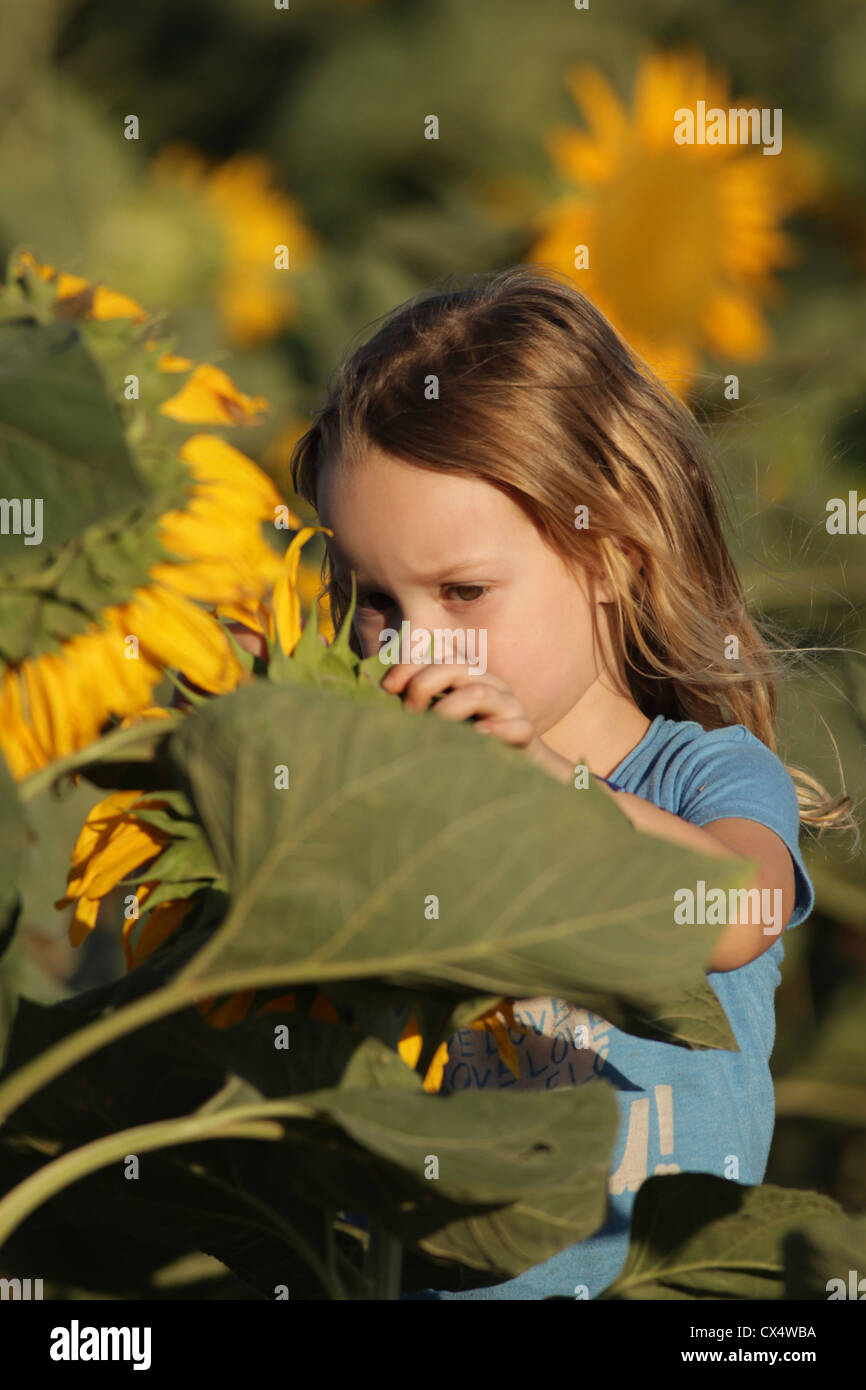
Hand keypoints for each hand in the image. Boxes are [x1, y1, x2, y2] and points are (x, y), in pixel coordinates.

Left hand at [380, 661, 558, 775]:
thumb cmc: (473, 748)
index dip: (410, 667)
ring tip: (435, 727)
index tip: (388, 688)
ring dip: (448, 708)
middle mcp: (491, 688)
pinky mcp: (526, 736)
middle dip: (425, 684)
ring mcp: (511, 710)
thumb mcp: (443, 723)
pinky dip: (495, 732)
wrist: (524, 773)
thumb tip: (378, 701)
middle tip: (410, 713)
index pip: (439, 657)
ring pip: (479, 692)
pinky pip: (517, 727)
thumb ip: (419, 708)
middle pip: (457, 667)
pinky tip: (476, 738)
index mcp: (471, 679)